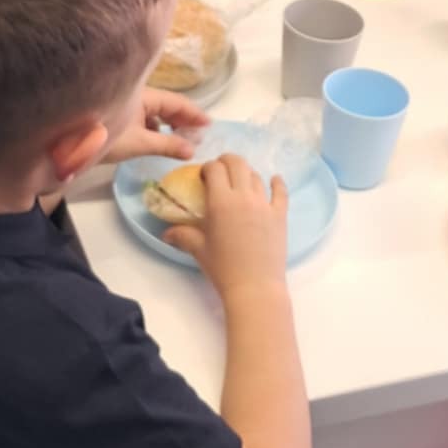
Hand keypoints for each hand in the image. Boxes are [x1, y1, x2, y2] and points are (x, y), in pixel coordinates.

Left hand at [105, 88, 209, 164]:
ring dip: (170, 125)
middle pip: (167, 106)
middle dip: (183, 120)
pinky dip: (156, 129)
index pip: (176, 102)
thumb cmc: (106, 136)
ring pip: (155, 113)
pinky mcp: (118, 118)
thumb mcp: (140, 143)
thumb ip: (167, 145)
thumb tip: (193, 150)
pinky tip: (159, 141)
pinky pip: (144, 120)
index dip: (194, 113)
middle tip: (199, 134)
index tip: (209, 124)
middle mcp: (137, 97)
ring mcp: (126, 107)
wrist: (68, 143)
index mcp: (144, 96)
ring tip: (183, 140)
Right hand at [164, 153, 288, 298]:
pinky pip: (281, 192)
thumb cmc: (223, 268)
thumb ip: (182, 235)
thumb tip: (166, 233)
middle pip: (237, 164)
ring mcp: (264, 204)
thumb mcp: (199, 249)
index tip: (204, 175)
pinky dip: (277, 183)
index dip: (208, 167)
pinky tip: (275, 179)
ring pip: (256, 176)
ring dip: (246, 173)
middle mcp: (243, 196)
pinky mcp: (280, 214)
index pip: (215, 170)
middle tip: (220, 170)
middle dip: (227, 161)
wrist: (254, 286)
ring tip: (240, 180)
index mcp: (221, 202)